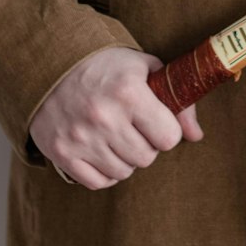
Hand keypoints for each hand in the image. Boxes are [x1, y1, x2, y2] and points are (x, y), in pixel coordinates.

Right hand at [29, 46, 202, 189]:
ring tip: (115, 134)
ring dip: (125, 158)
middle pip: (147, 158)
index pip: (169, 137)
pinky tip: (101, 149)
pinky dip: (104, 171)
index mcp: (129, 92)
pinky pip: (98, 182)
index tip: (156, 120)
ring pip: (124, 172)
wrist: (49, 63)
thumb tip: (196, 136)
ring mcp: (81, 138)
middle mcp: (104, 117)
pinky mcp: (62, 153)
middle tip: (132, 125)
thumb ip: (176, 99)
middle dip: (145, 144)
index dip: (166, 130)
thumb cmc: (105, 65)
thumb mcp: (144, 68)